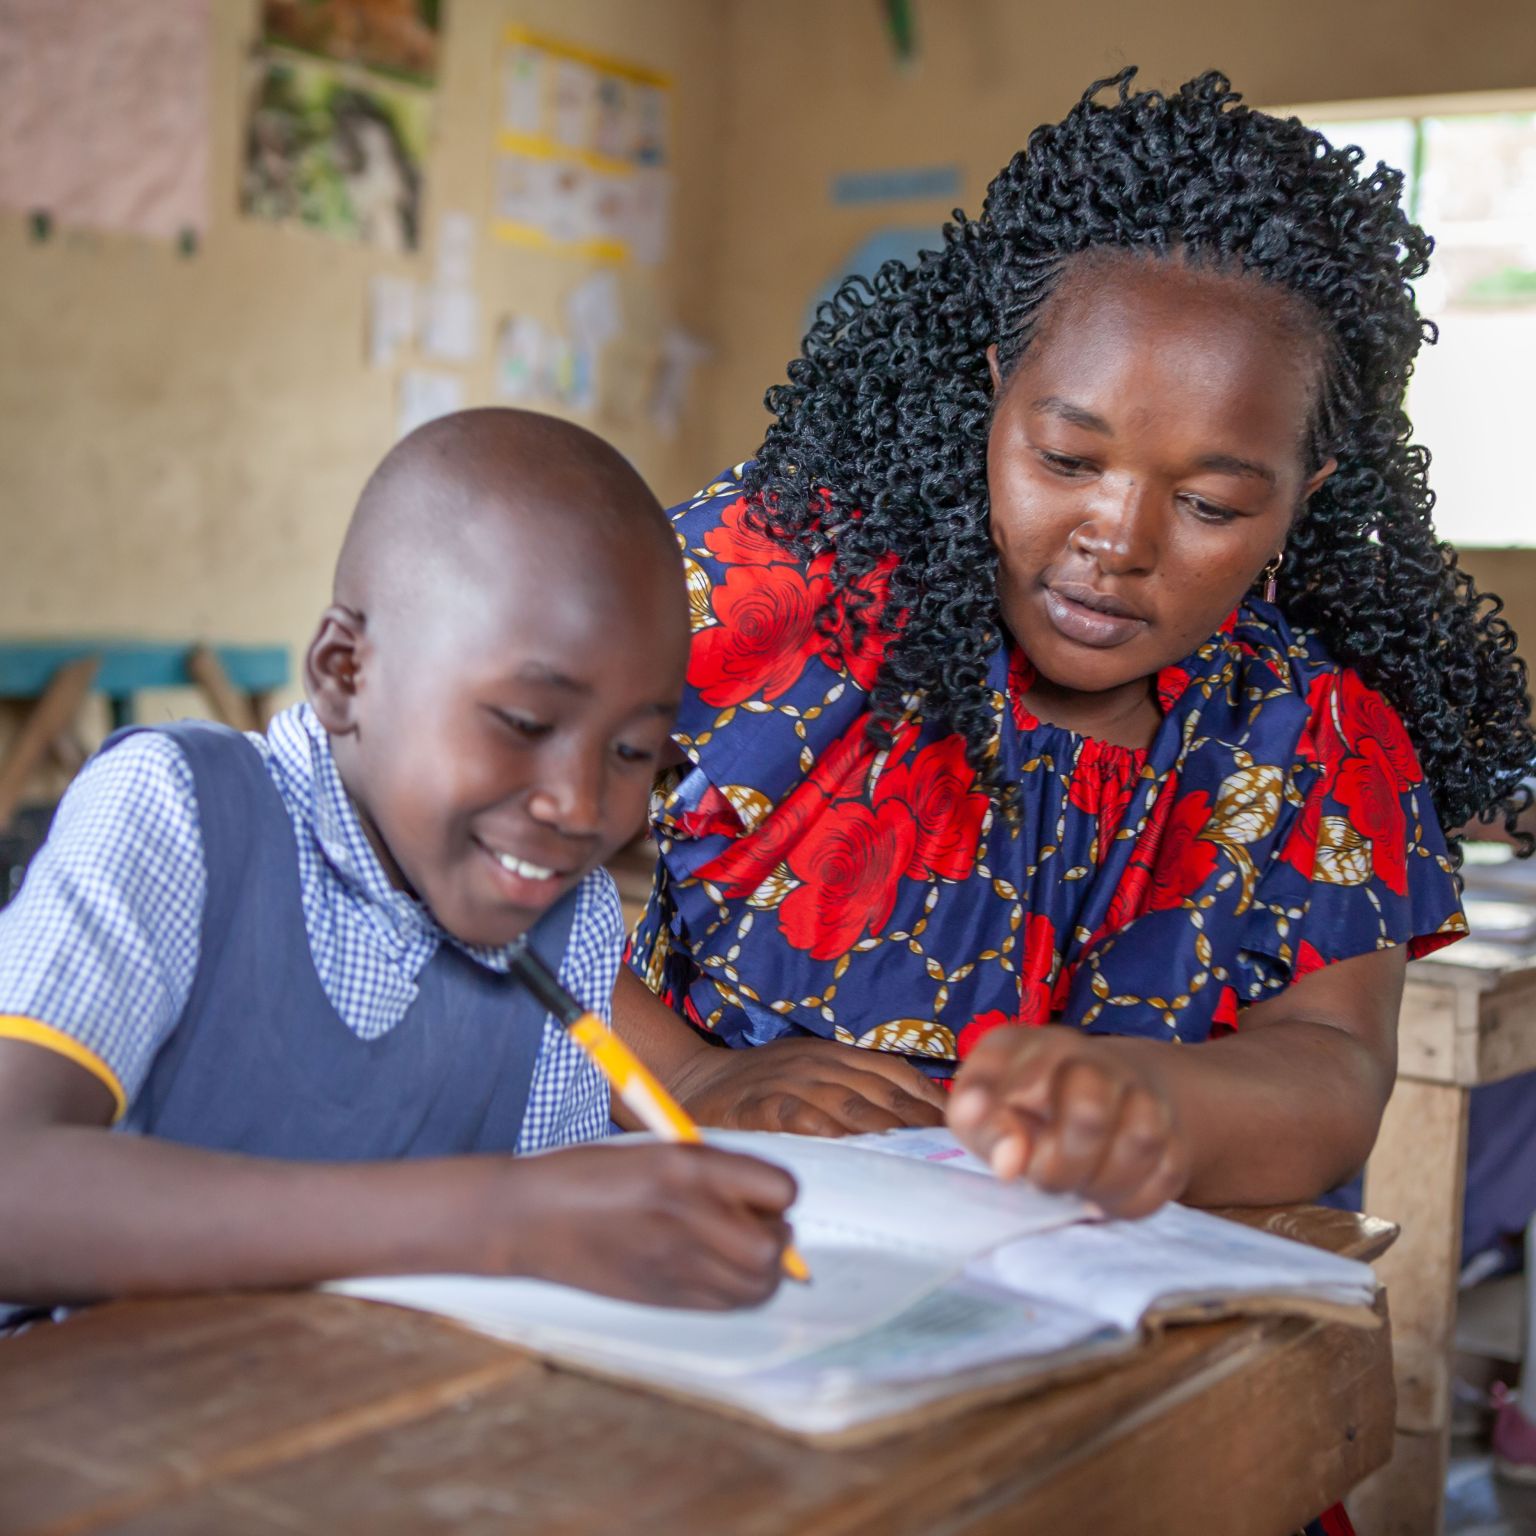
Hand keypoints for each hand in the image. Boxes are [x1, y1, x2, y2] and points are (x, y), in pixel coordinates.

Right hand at [494, 1143, 796, 1308]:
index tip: (760, 1191)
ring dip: (762, 1269)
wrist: (530, 1217)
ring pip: (759, 1284)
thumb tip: (769, 1200)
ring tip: (736, 1249)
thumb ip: (713, 1172)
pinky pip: (728, 1304)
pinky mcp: (663, 1298)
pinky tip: (711, 1269)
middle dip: (777, 1235)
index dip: (777, 1192)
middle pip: (775, 1247)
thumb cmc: (592, 1174)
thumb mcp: (658, 1151)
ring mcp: (675, 1264)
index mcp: (687, 1168)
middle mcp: (688, 1217)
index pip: (780, 1189)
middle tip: (756, 1223)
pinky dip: (736, 1290)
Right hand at [669, 1035, 947, 1135]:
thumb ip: (853, 1088)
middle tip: (951, 1156)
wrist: (694, 1082)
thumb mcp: (810, 1071)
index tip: (961, 1129)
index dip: (929, 1101)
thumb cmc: (759, 1085)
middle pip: (882, 1092)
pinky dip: (828, 1132)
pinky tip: (852, 1154)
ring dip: (886, 1133)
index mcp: (833, 1053)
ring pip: (849, 1105)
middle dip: (919, 1124)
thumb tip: (913, 1120)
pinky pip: (800, 1117)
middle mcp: (817, 1064)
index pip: (895, 1073)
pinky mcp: (760, 1106)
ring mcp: (789, 1083)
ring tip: (917, 1163)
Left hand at [947, 1027, 1189, 1217]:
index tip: (1003, 1164)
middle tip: (1043, 1180)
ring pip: (1141, 1141)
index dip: (1007, 1114)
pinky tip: (1103, 1194)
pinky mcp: (1174, 1133)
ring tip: (1075, 1189)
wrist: (1094, 1103)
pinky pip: (1165, 1175)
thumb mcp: (981, 1114)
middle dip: (1062, 1165)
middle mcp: (1090, 1058)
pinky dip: (1130, 1199)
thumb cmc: (1019, 1113)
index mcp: (1032, 1045)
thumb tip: (1010, 1163)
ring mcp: (1140, 1092)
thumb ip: (982, 1129)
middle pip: (1091, 1109)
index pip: (1019, 1065)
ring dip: (1101, 1184)